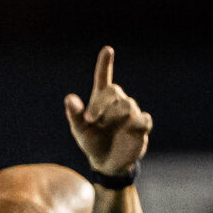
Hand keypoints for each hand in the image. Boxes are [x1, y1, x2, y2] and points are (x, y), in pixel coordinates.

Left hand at [65, 47, 152, 176]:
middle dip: (101, 104)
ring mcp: (131, 113)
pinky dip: (137, 123)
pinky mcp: (141, 126)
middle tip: (90, 120)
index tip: (107, 50)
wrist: (107, 162)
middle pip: (114, 91)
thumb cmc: (92, 142)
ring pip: (127, 105)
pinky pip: (143, 119)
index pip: (103, 78)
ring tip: (106, 128)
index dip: (105, 64)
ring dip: (115, 116)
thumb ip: (75, 115)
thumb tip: (69, 98)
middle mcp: (117, 103)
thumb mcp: (80, 130)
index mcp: (100, 100)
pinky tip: (132, 128)